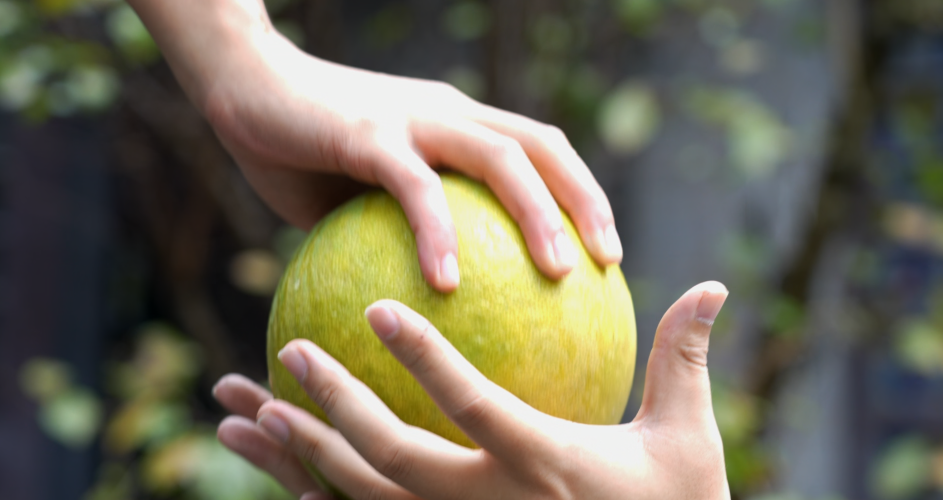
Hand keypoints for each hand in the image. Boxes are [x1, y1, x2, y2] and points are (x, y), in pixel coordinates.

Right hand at [130, 0, 621, 291]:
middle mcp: (448, 114)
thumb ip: (396, 228)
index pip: (537, 152)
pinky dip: (437, 234)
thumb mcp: (361, 194)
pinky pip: (416, 187)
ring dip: (537, 214)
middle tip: (609, 262)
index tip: (600, 251)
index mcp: (455, 124)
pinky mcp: (369, 133)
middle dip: (584, 200)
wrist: (241, 81)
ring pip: (499, 158)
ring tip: (559, 274)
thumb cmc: (301, 146)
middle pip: (541, 148)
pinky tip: (448, 285)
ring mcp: (413, 118)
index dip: (578, 194)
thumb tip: (419, 297)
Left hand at [215, 282, 730, 498]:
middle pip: (394, 461)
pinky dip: (313, 494)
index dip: (425, 358)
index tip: (379, 308)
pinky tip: (278, 462)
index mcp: (546, 468)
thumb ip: (683, 360)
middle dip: (335, 407)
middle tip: (290, 353)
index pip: (473, 407)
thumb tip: (715, 283)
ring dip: (304, 458)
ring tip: (255, 413)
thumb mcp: (691, 443)